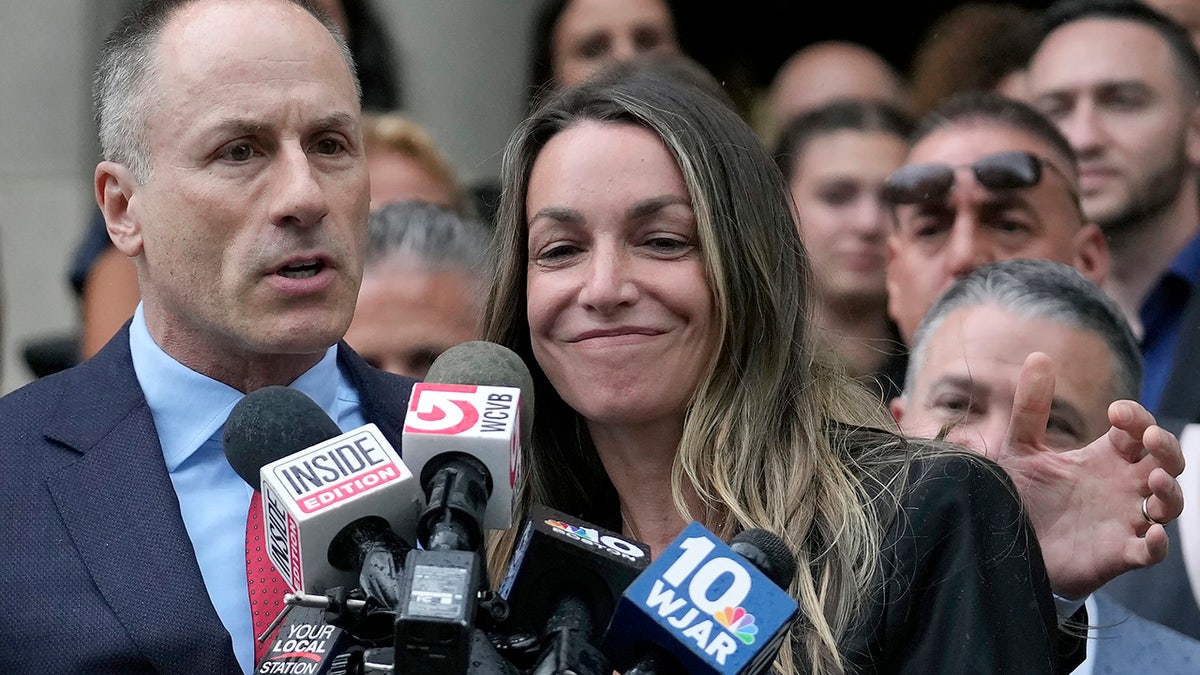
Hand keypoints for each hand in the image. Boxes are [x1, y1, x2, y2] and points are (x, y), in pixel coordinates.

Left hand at [993, 353, 1184, 599]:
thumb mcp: (1019, 449)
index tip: (1116, 411)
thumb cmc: (1022, 496)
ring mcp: (1125, 520)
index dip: (1137, 417)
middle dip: (1167, 447)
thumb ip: (1030, 408)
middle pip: (1167, 461)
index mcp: (1105, 458)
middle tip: (1149, 436)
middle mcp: (1123, 486)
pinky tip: (1151, 533)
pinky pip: (1152, 551)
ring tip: (1156, 479)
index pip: (1138, 430)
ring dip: (1171, 491)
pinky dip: (1157, 543)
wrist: (1006, 546)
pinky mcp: (1119, 554)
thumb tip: (1038, 356)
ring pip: (1170, 504)